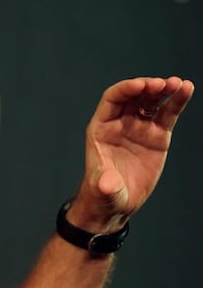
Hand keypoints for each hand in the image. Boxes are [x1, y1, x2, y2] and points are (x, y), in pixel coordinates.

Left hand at [67, 76, 193, 231]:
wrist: (116, 203)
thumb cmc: (102, 193)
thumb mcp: (102, 189)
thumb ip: (105, 184)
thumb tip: (107, 183)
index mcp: (100, 128)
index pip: (112, 100)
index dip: (126, 89)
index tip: (141, 86)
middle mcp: (119, 123)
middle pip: (133, 97)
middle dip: (147, 87)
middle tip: (163, 84)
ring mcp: (139, 129)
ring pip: (152, 102)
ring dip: (164, 90)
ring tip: (179, 84)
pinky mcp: (156, 137)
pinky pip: (167, 115)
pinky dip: (176, 102)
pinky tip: (186, 90)